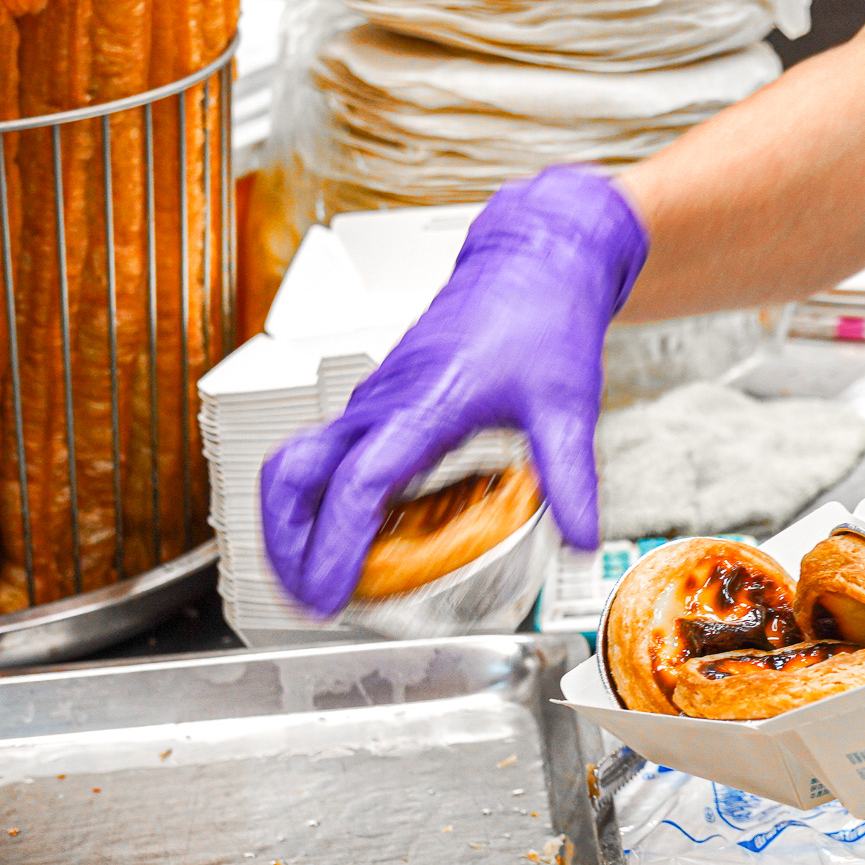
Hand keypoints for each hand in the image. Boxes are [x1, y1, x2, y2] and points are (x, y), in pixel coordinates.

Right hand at [260, 166, 647, 614]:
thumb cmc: (543, 320)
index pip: (357, 486)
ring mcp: (372, 402)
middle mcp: (381, 404)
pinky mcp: (377, 403)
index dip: (335, 547)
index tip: (329, 596)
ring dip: (292, 522)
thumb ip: (572, 480)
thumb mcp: (568, 407)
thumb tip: (580, 543)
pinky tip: (354, 536)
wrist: (532, 264)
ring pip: (298, 464)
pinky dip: (320, 500)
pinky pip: (326, 456)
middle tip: (305, 600)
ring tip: (317, 578)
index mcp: (422, 405)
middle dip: (284, 543)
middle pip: (292, 475)